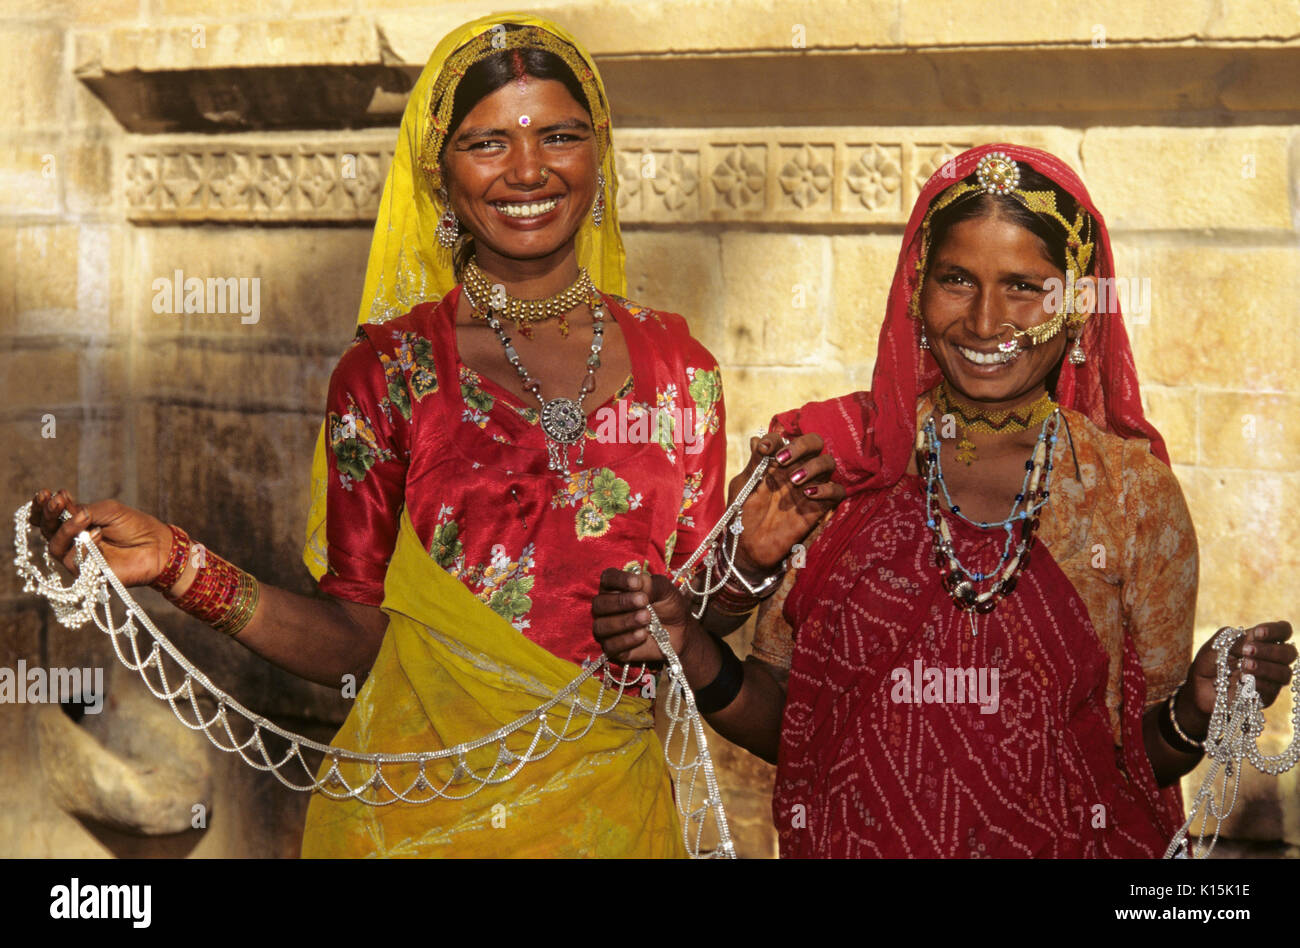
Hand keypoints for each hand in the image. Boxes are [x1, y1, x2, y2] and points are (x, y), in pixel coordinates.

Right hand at [29, 488, 174, 588]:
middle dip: (47, 515)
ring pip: (56, 547)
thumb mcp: (109, 510)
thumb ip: (84, 509)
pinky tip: (98, 533)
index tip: (43, 493)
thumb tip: (62, 505)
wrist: (159, 547)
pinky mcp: (88, 575)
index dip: (41, 507)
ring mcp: (79, 560)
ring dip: (67, 529)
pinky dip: (85, 545)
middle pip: (46, 532)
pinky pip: (75, 560)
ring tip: (83, 517)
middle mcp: (73, 543)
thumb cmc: (135, 526)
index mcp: (75, 525)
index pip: (49, 518)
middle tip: (56, 501)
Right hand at [592, 568, 695, 665]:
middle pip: (600, 603)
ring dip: (624, 621)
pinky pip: (611, 646)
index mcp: (616, 587)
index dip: (618, 580)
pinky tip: (643, 634)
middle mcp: (606, 607)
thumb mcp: (665, 591)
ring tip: (647, 618)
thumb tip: (639, 582)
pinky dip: (626, 640)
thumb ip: (652, 585)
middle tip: (643, 601)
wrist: (680, 631)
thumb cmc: (669, 606)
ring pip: (602, 626)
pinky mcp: (613, 648)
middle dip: (621, 602)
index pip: (607, 579)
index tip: (637, 583)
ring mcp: (608, 629)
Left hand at [728, 431, 845, 575]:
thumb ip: (753, 464)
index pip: (784, 439)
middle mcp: (795, 470)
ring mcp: (809, 487)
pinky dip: (828, 488)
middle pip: (814, 443)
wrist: (748, 548)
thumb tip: (757, 440)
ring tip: (795, 481)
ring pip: (828, 463)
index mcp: (775, 462)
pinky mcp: (819, 507)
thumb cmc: (742, 516)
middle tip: (784, 461)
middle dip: (803, 445)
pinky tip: (809, 494)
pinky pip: (838, 491)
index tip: (763, 450)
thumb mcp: (743, 487)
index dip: (775, 439)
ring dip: (814, 466)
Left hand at [1180, 621, 1296, 736]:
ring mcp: (1270, 679)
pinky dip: (1259, 684)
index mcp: (1262, 641)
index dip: (1276, 630)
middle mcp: (1271, 659)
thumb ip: (1236, 640)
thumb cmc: (1210, 660)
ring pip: (1284, 673)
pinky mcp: (1265, 697)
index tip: (1258, 633)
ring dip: (1266, 668)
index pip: (1283, 631)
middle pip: (1289, 653)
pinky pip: (1272, 691)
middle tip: (1247, 651)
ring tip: (1245, 666)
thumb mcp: (1218, 644)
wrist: (1198, 684)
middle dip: (1270, 650)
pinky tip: (1244, 681)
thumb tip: (1252, 641)